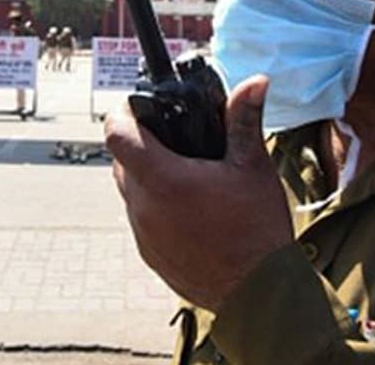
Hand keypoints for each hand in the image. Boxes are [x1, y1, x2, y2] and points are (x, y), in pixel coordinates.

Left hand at [105, 76, 291, 311]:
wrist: (259, 293)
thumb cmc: (257, 230)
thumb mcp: (252, 166)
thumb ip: (245, 119)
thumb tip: (255, 82)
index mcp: (162, 178)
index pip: (116, 133)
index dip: (122, 113)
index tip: (137, 106)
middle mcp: (143, 206)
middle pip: (121, 160)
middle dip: (141, 143)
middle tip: (171, 137)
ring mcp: (143, 234)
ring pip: (130, 191)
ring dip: (147, 177)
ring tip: (183, 172)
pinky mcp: (150, 254)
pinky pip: (142, 220)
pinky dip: (156, 207)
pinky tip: (187, 208)